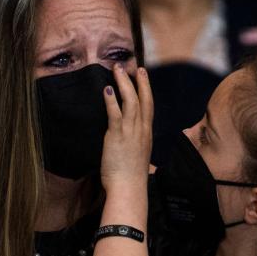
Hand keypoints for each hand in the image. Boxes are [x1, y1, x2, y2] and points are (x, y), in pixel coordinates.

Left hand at [101, 66, 153, 194]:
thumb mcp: (139, 159)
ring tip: (117, 70)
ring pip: (131, 102)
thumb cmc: (131, 178)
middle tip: (134, 67)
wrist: (129, 188)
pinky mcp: (117, 136)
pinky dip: (112, 100)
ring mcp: (130, 132)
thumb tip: (139, 150)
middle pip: (143, 100)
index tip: (142, 76)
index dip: (146, 90)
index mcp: (147, 135)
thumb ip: (138, 149)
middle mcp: (142, 130)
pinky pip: (115, 113)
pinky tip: (108, 88)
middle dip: (139, 82)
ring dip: (124, 84)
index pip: (149, 107)